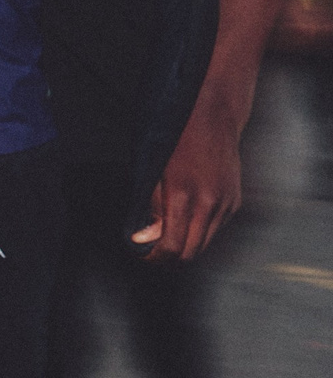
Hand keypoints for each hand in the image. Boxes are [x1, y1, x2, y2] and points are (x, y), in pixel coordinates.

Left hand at [133, 102, 241, 261]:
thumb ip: (148, 209)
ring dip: (185, 246)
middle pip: (191, 253)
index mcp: (183, 197)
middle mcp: (209, 204)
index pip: (172, 247)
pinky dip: (199, 231)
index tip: (143, 255)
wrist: (211, 119)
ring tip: (165, 238)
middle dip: (169, 258)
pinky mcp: (235, 200)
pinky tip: (186, 220)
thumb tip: (143, 240)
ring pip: (205, 244)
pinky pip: (215, 228)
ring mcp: (226, 203)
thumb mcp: (150, 174)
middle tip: (151, 252)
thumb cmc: (173, 141)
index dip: (154, 258)